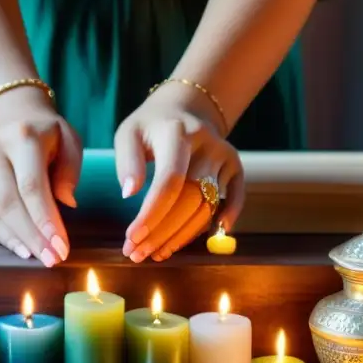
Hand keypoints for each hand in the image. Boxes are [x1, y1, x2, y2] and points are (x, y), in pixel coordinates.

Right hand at [0, 93, 81, 266]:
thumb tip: (65, 203)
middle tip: (49, 259)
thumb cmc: (47, 139)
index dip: (45, 220)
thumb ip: (70, 171)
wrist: (15, 120)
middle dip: (31, 236)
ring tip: (30, 255)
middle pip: (8, 203)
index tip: (60, 247)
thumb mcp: (69, 142)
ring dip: (10, 239)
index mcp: (22, 137)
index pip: (32, 187)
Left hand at [115, 83, 244, 261]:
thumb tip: (129, 194)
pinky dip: (224, 221)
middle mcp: (207, 144)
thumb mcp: (128, 133)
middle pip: (189, 199)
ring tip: (156, 253)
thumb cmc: (150, 127)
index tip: (132, 238)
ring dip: (182, 236)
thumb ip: (127, 161)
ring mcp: (224, 155)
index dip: (151, 214)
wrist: (185, 109)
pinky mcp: (235, 166)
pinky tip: (206, 239)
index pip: (169, 180)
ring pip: (207, 206)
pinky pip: (234, 200)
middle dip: (162, 233)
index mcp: (177, 132)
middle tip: (137, 253)